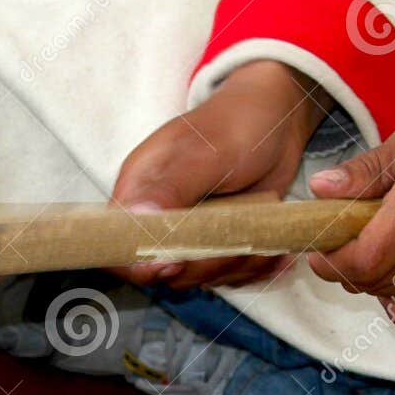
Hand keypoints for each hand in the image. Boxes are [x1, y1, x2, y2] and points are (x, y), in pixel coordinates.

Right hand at [111, 61, 329, 288]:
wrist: (276, 118)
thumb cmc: (237, 122)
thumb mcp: (207, 152)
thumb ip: (172, 186)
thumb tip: (136, 217)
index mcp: (139, 190)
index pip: (118, 243)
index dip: (139, 265)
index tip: (175, 263)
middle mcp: (157, 217)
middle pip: (161, 269)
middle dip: (204, 265)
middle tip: (239, 244)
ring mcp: (187, 233)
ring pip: (198, 276)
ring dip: (234, 267)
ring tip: (263, 238)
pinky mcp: (216, 243)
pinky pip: (226, 273)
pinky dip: (252, 268)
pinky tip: (272, 249)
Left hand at [307, 100, 394, 324]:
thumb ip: (367, 170)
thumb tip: (319, 190)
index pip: (364, 258)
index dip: (330, 261)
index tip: (320, 250)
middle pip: (370, 280)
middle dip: (345, 266)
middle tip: (347, 243)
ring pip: (387, 296)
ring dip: (370, 279)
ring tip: (382, 248)